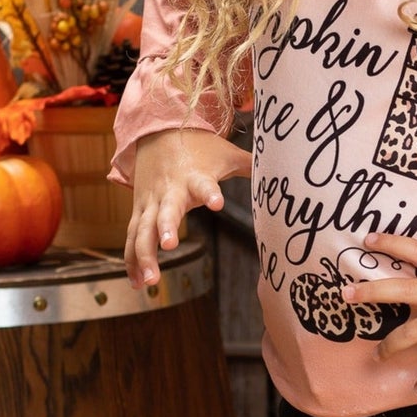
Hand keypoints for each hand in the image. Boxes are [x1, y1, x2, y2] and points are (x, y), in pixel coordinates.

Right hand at [125, 127, 250, 288]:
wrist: (157, 131)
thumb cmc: (199, 148)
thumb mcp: (226, 154)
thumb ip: (251, 165)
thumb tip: (285, 168)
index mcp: (194, 177)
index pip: (203, 185)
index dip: (210, 194)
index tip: (218, 203)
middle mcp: (170, 192)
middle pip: (164, 211)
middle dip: (165, 228)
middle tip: (170, 245)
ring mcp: (150, 203)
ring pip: (142, 231)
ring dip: (144, 255)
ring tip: (149, 282)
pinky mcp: (139, 211)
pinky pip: (132, 238)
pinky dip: (132, 261)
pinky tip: (137, 285)